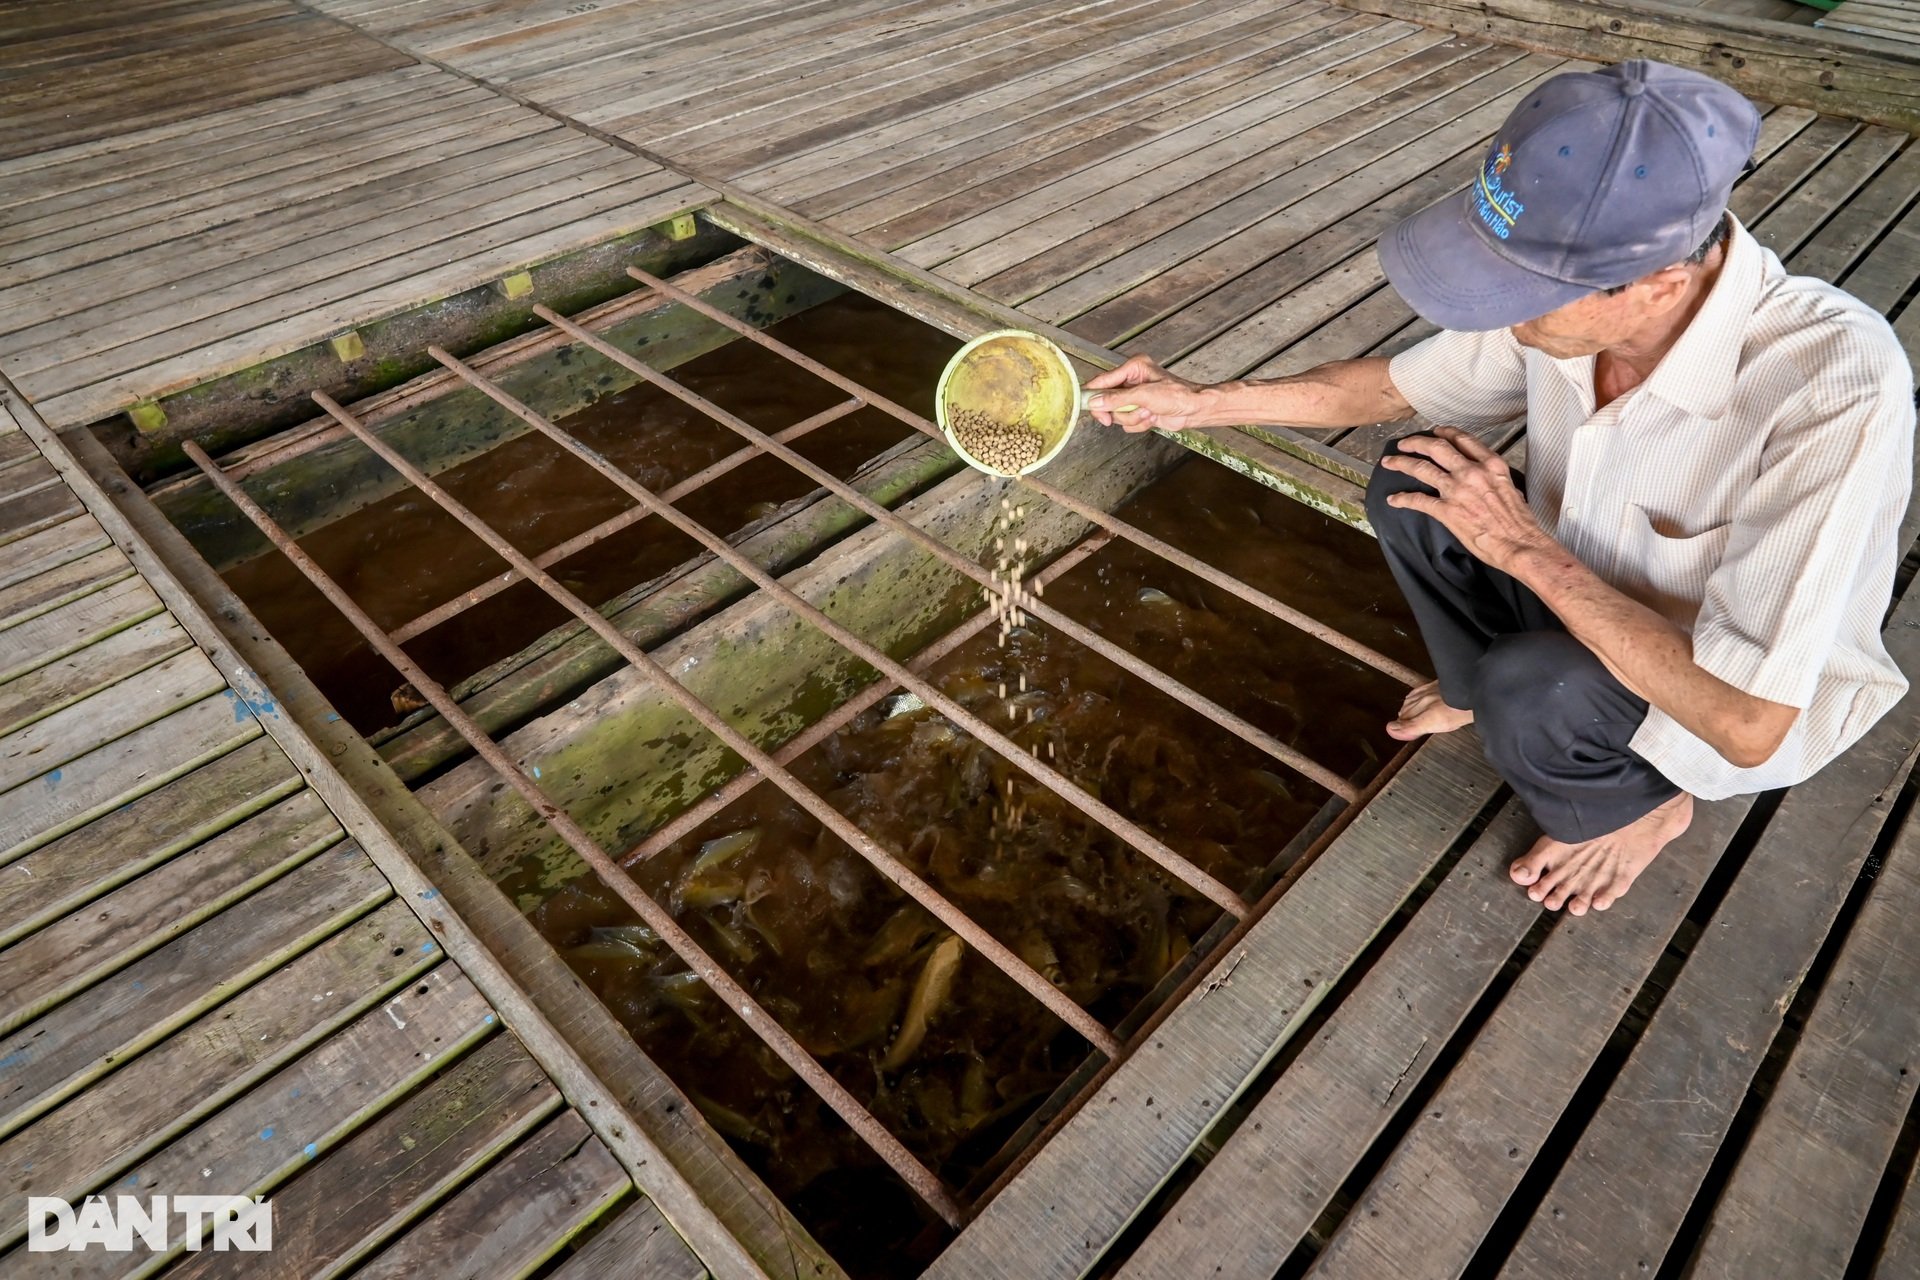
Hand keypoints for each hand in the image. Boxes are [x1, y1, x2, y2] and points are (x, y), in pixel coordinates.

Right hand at [1084, 355, 1212, 432]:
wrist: (1195, 410)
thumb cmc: (1178, 395)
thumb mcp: (1144, 395)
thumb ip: (1117, 399)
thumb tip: (1095, 402)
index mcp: (1132, 368)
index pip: (1102, 381)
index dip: (1092, 394)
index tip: (1084, 405)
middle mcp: (1131, 381)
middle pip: (1106, 400)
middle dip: (1116, 411)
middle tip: (1109, 420)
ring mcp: (1134, 398)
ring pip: (1117, 414)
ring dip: (1132, 418)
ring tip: (1148, 412)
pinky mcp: (1139, 411)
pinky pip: (1127, 423)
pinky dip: (1138, 424)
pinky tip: (1152, 418)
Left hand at [1377, 427, 1548, 569]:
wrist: (1518, 543)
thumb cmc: (1519, 521)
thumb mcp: (1510, 486)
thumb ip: (1492, 477)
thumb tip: (1483, 478)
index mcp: (1490, 464)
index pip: (1463, 440)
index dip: (1445, 433)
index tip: (1435, 431)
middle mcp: (1471, 472)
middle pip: (1436, 448)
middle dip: (1416, 442)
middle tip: (1403, 444)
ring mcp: (1456, 490)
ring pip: (1422, 469)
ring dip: (1401, 463)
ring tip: (1389, 462)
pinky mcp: (1446, 510)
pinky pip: (1418, 500)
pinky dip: (1402, 499)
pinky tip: (1393, 499)